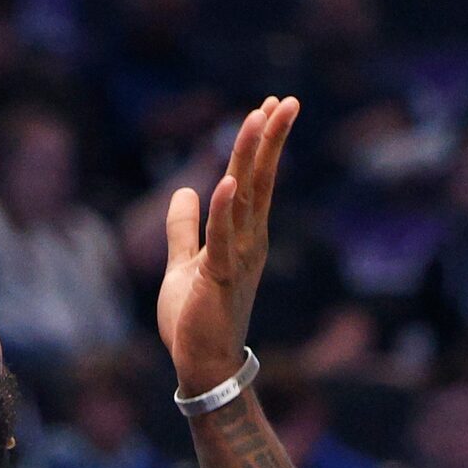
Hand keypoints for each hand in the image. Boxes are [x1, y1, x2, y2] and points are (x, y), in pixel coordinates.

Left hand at [158, 95, 295, 394]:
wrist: (203, 368)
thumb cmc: (196, 320)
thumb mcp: (182, 265)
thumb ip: (183, 229)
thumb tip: (186, 190)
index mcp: (242, 237)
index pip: (253, 181)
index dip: (261, 144)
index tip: (270, 106)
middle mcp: (248, 242)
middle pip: (259, 180)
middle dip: (269, 139)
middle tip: (285, 100)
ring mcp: (238, 260)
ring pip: (246, 199)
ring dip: (251, 158)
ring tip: (260, 119)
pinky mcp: (219, 281)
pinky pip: (221, 240)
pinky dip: (223, 210)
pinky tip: (225, 180)